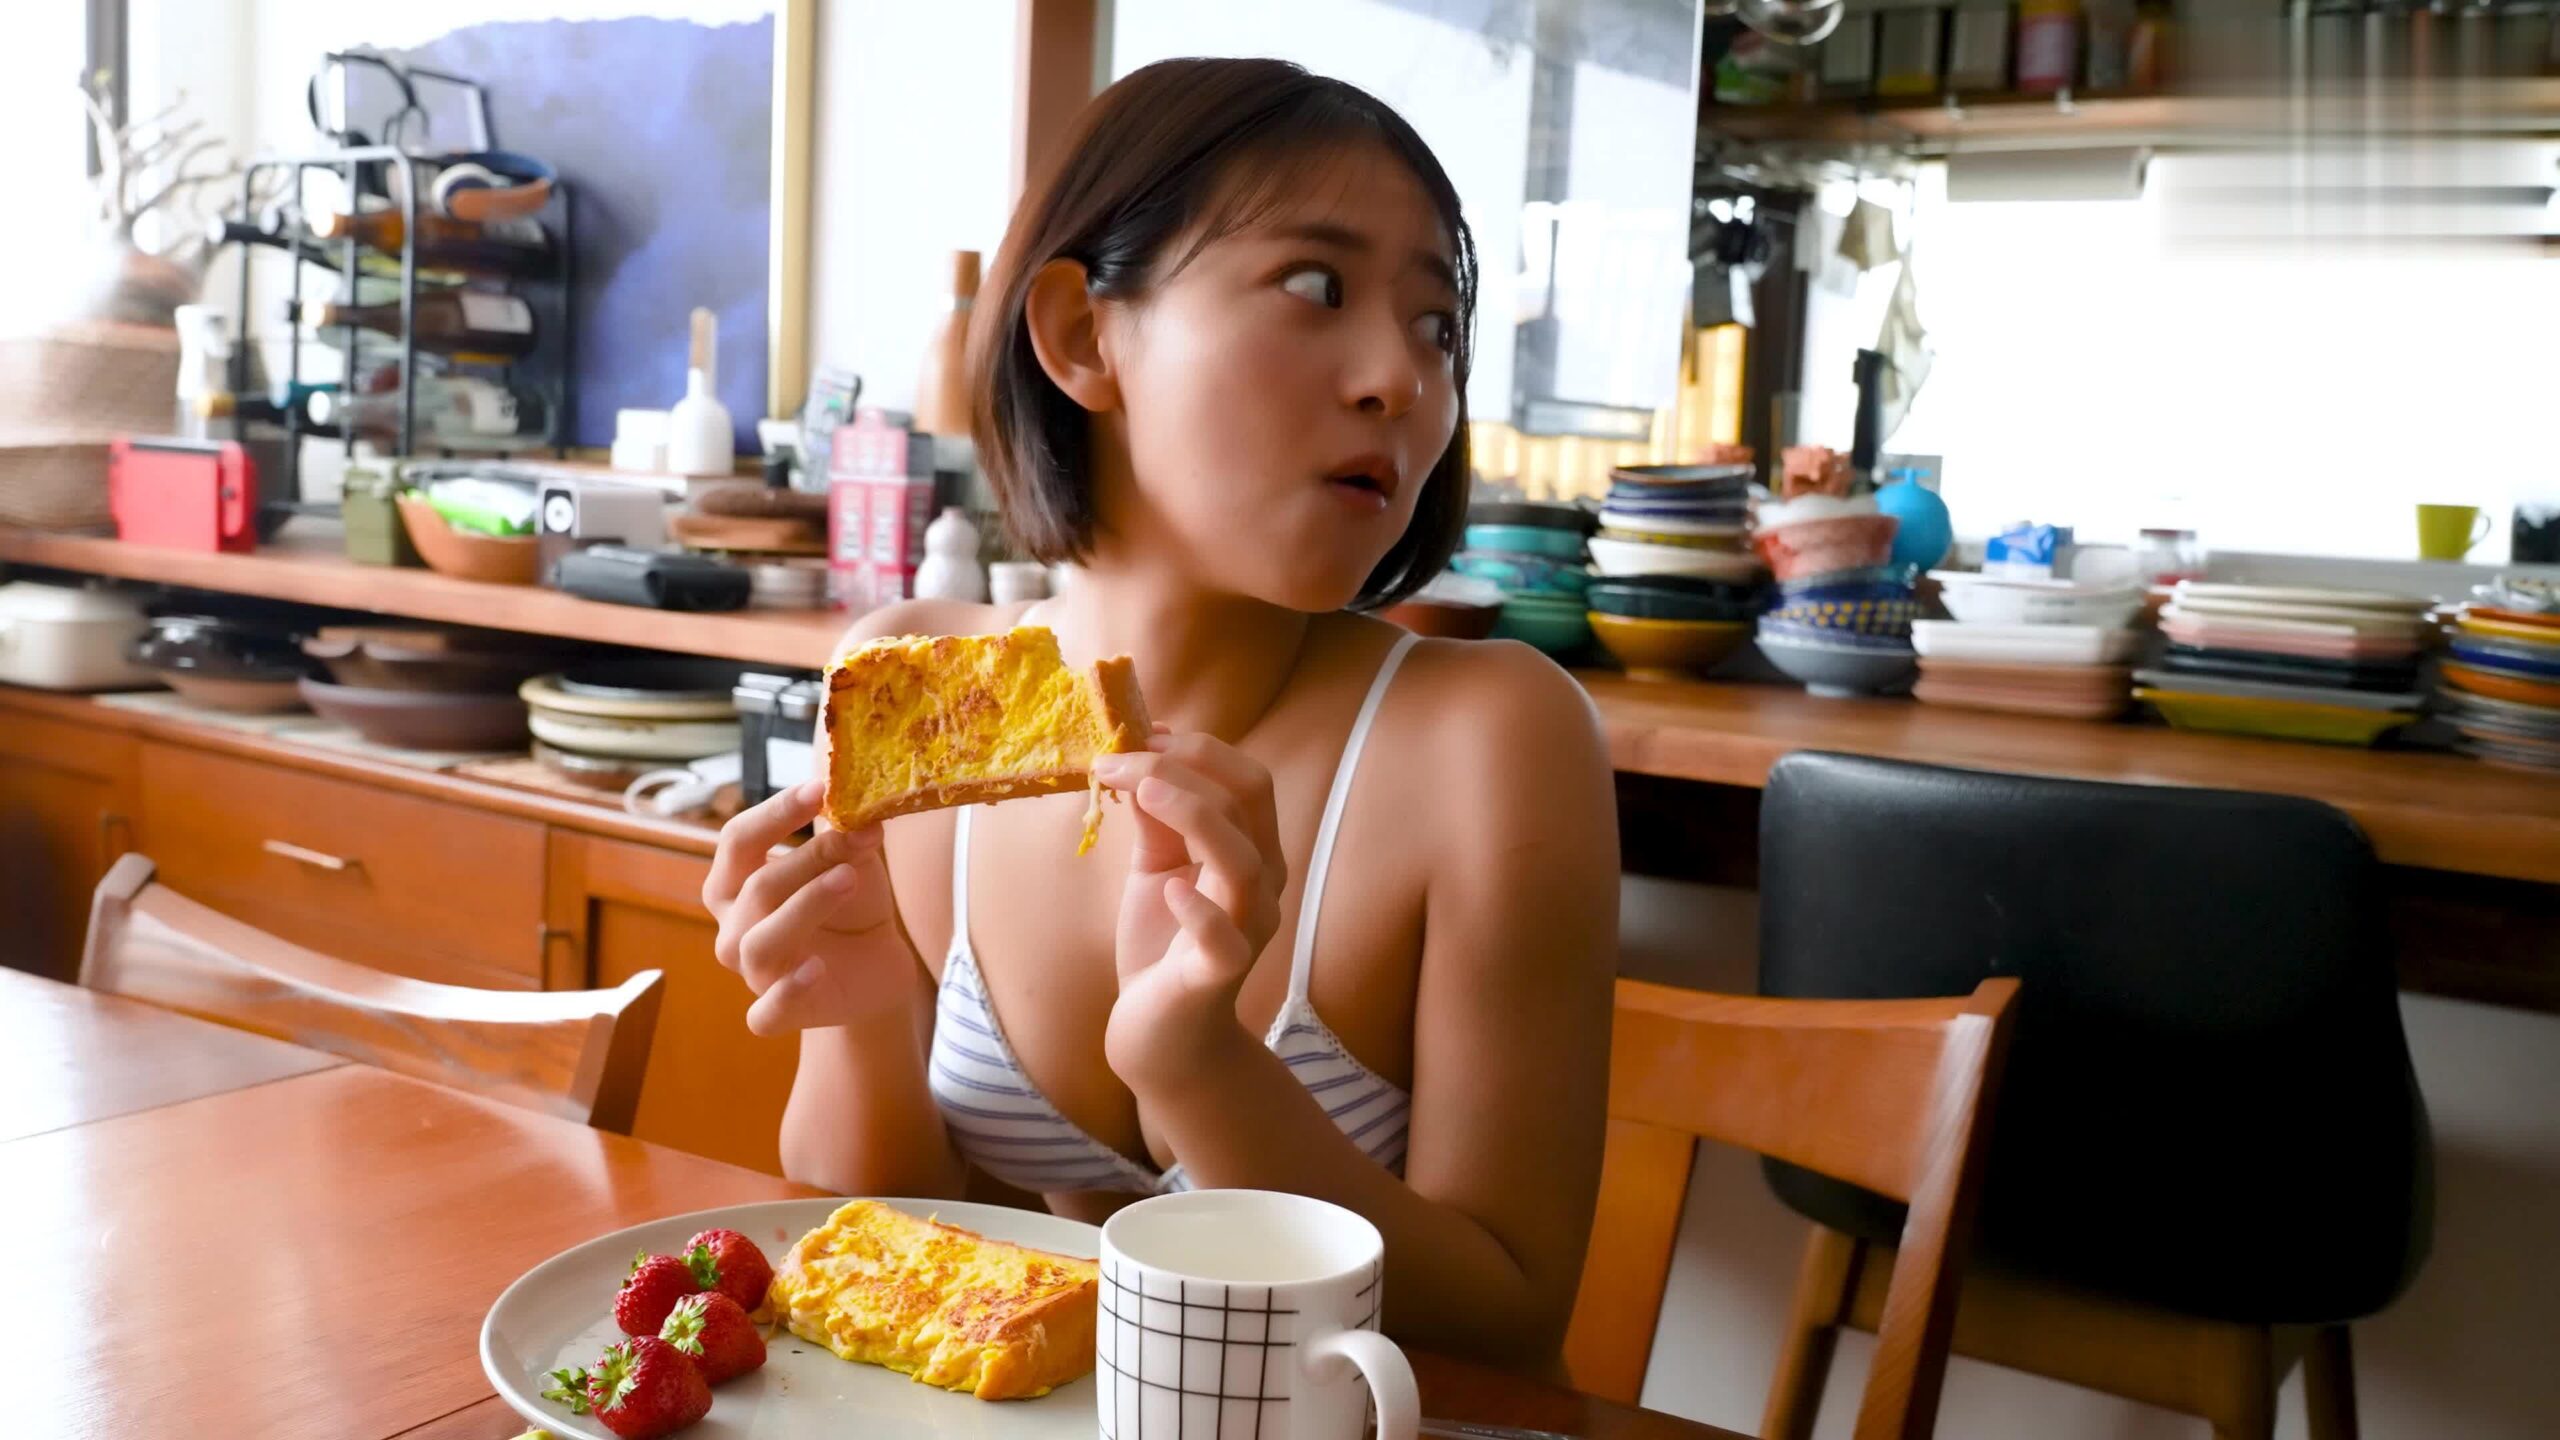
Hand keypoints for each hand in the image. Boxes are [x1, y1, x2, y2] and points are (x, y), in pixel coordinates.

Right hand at [703, 779, 916, 1035]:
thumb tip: (860, 805)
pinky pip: (766, 1012)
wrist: (877, 967)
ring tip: (848, 880)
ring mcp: (753, 974)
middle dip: (804, 861)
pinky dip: (788, 992)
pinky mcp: (776, 1013)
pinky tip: (817, 969)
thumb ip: (848, 838)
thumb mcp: (853, 864)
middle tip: (849, 840)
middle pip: (755, 889)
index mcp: (737, 883)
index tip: (818, 788)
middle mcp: (734, 927)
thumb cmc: (849, 906)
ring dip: (805, 907)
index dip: (774, 813)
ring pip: (759, 943)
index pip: (737, 841)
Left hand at [1092, 729, 1285, 1083]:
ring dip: (1192, 814)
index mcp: (1253, 852)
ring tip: (1140, 790)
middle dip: (1185, 766)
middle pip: (1248, 802)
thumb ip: (1157, 820)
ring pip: (1242, 859)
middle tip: (1120, 757)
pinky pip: (1224, 939)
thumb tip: (1137, 758)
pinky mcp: (1220, 974)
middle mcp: (1262, 884)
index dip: (1200, 748)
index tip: (1142, 732)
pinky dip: (1198, 908)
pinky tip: (1168, 889)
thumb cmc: (1163, 944)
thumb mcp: (1157, 867)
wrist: (1160, 1033)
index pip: (1248, 780)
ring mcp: (1247, 929)